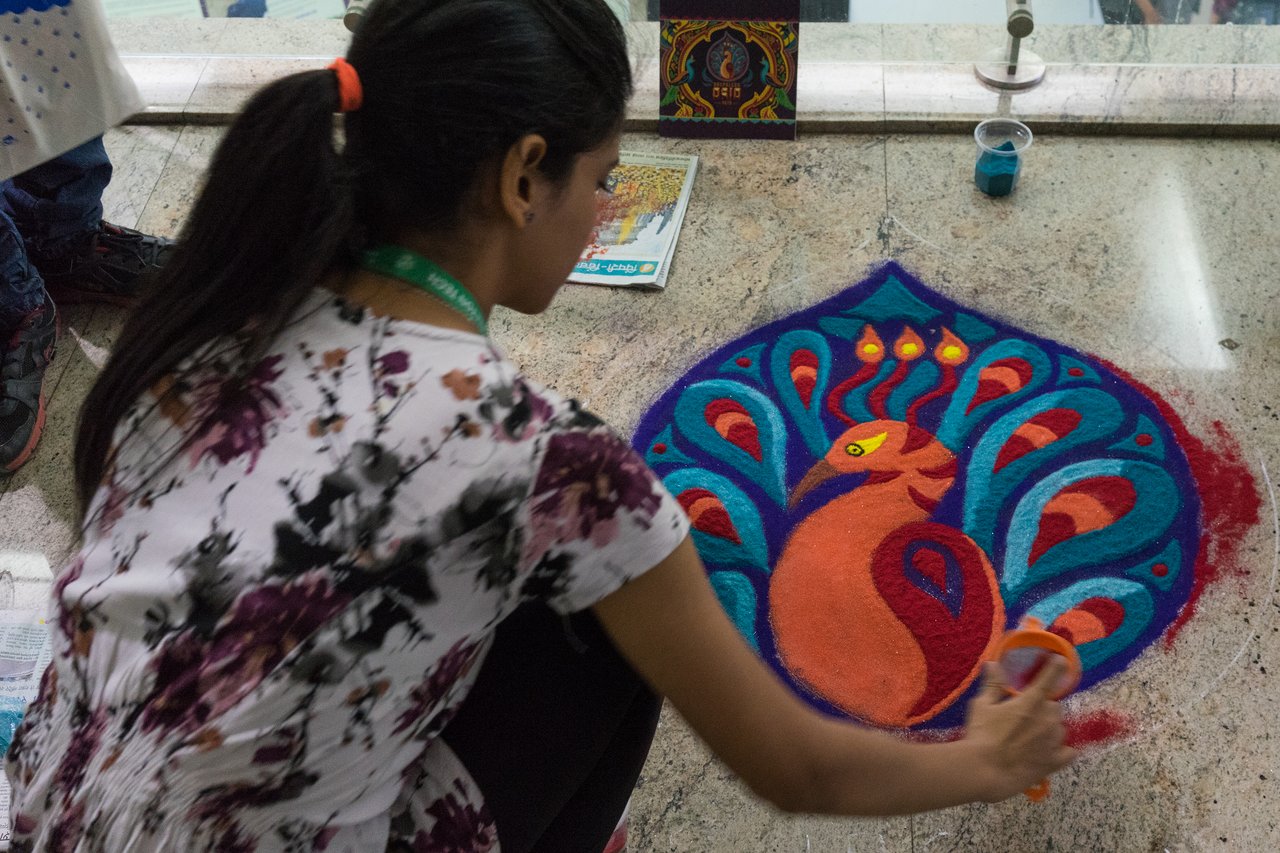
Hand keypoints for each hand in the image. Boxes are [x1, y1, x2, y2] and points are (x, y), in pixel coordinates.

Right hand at [961, 658, 1077, 801]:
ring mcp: (1054, 741)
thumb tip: (994, 664)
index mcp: (1031, 701)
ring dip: (1050, 728)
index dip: (1056, 667)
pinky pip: (1069, 752)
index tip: (1060, 660)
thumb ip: (992, 684)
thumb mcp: (982, 706)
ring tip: (1031, 736)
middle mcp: (1048, 718)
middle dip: (1042, 708)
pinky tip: (1050, 751)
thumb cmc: (981, 735)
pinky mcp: (1055, 762)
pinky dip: (1062, 750)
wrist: (985, 771)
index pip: (1050, 678)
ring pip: (1060, 728)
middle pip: (1054, 706)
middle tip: (1024, 715)